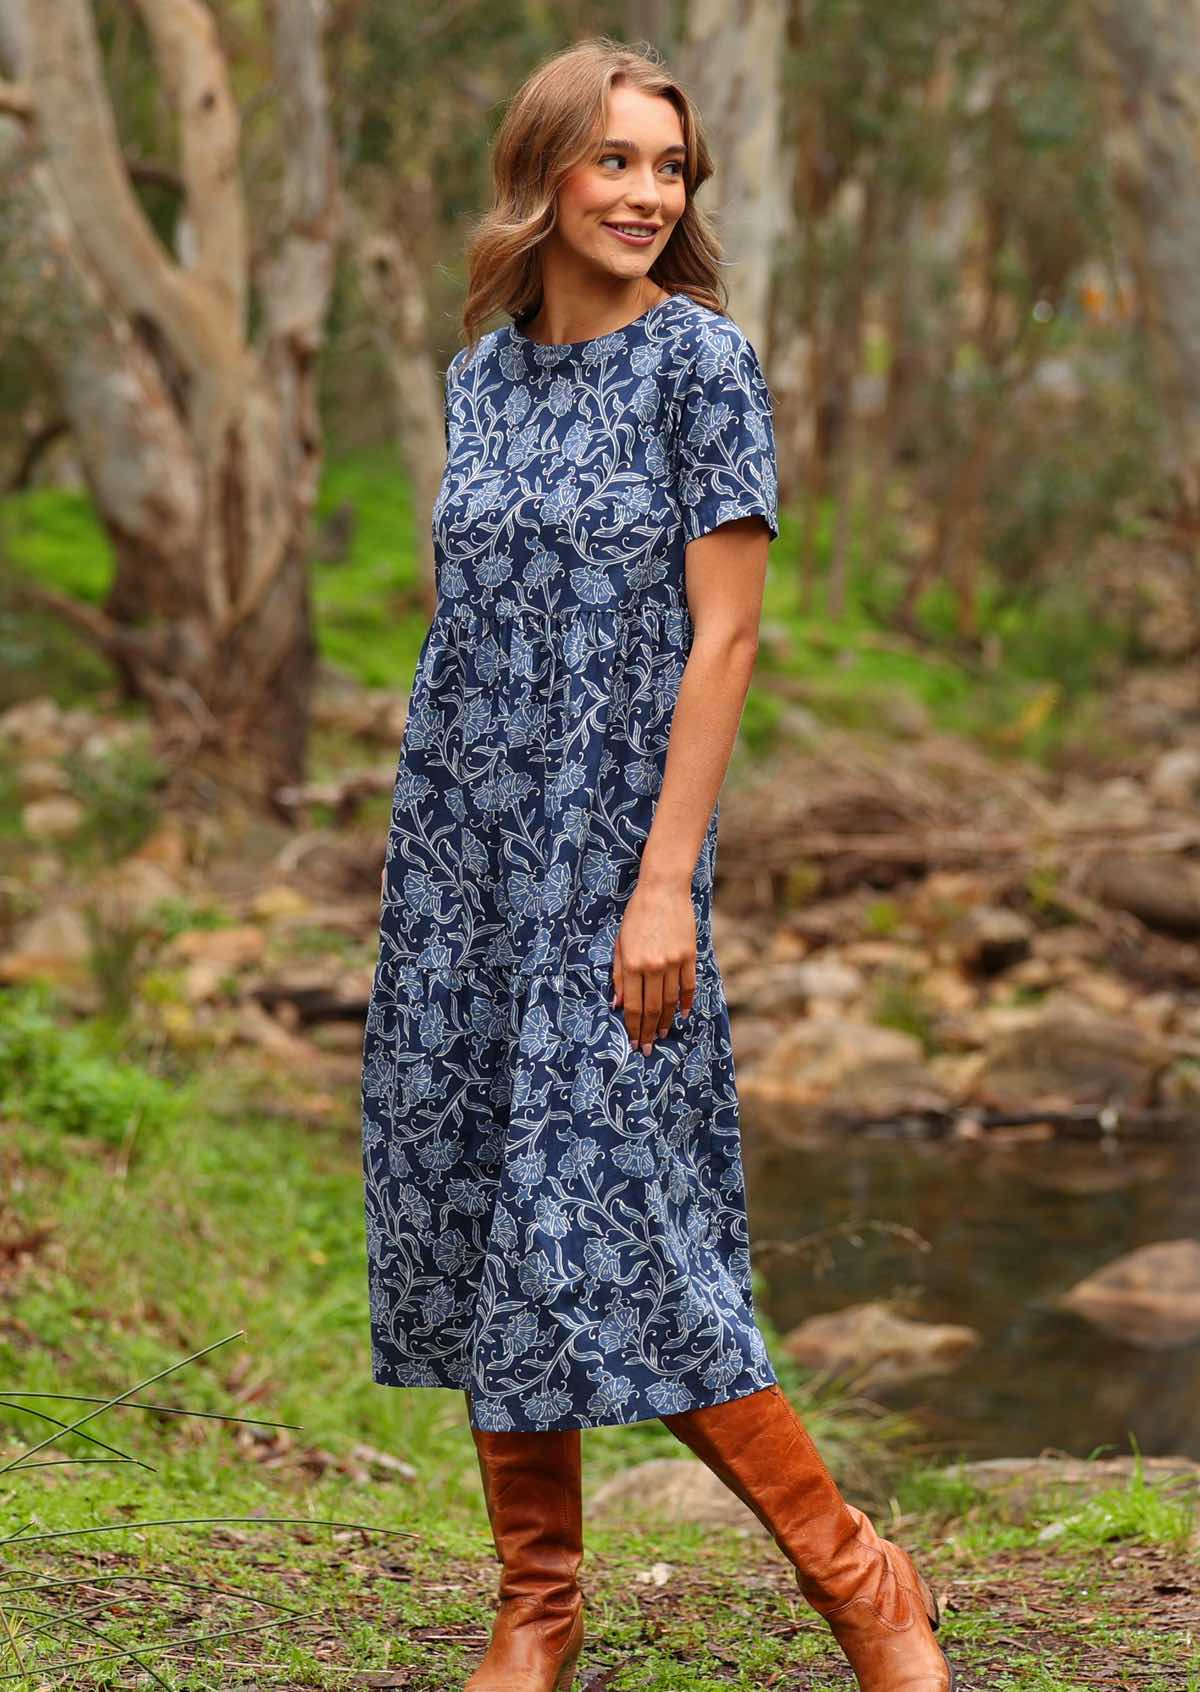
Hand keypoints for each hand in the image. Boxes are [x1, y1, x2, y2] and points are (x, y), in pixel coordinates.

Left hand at [611, 877, 696, 1054]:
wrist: (663, 890)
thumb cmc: (636, 916)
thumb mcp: (620, 944)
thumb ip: (617, 975)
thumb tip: (616, 1004)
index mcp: (631, 964)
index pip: (631, 1004)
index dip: (632, 1026)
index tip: (633, 1041)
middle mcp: (652, 966)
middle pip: (651, 1008)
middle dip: (647, 1031)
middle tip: (647, 1048)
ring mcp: (673, 962)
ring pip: (670, 1001)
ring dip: (665, 1021)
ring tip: (661, 1035)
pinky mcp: (689, 956)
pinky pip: (688, 986)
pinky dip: (685, 1003)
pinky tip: (682, 1015)